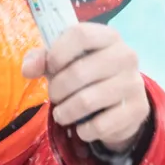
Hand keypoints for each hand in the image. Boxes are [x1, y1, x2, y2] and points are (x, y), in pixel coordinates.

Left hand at [22, 23, 149, 152]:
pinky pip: (101, 125)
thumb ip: (42, 59)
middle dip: (57, 89)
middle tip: (54, 96)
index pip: (80, 35)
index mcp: (108, 36)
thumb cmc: (86, 75)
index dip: (57, 52)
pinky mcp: (137, 110)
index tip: (50, 67)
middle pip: (79, 72)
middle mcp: (126, 56)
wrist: (120, 103)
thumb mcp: (63, 62)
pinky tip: (81, 128)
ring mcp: (134, 83)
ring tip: (61, 114)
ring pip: (87, 101)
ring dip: (65, 112)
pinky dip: (84, 130)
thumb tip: (28, 69)